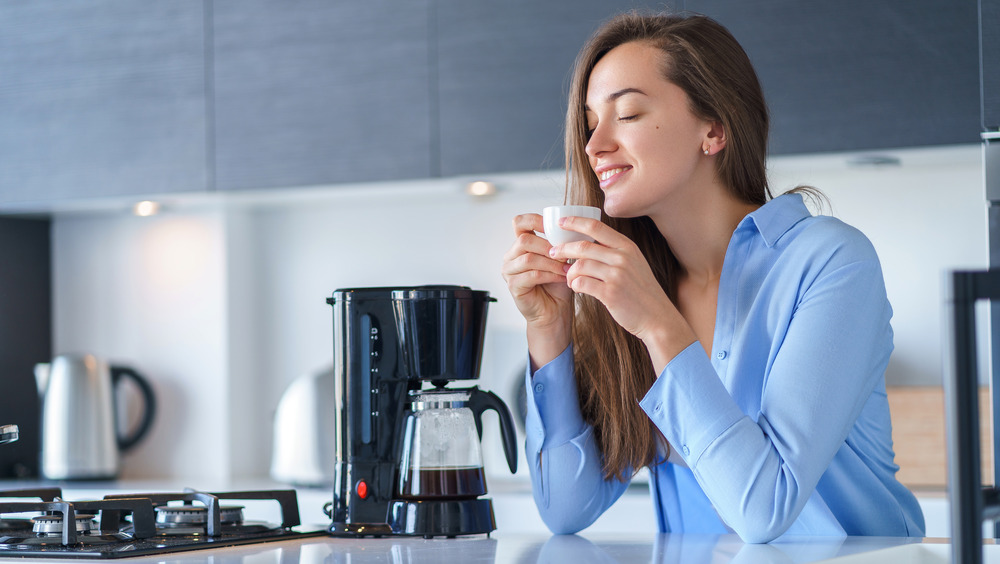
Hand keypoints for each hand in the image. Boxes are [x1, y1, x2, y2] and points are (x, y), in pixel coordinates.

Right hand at [501, 213, 574, 365]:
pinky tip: (562, 278)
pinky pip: (531, 275)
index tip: (555, 225)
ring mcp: (509, 271)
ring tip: (566, 269)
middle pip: (524, 240)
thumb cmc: (558, 284)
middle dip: (548, 246)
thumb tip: (577, 226)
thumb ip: (562, 243)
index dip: (535, 220)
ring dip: (551, 263)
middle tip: (565, 254)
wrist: (555, 311)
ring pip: (528, 258)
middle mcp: (511, 256)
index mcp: (521, 245)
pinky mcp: (513, 286)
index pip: (519, 222)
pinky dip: (550, 275)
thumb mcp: (562, 259)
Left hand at [548, 216, 695, 369]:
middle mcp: (623, 258)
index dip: (575, 222)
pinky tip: (576, 288)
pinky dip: (574, 285)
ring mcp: (617, 275)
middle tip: (553, 253)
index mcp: (627, 247)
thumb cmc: (641, 291)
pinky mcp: (610, 294)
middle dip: (563, 249)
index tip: (561, 222)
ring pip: (579, 266)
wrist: (657, 317)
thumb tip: (585, 243)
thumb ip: (614, 251)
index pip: (596, 226)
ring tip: (569, 278)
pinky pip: (582, 283)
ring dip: (569, 272)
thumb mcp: (634, 263)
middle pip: (583, 246)